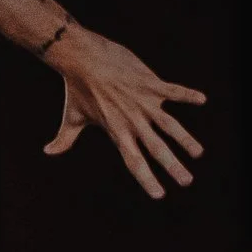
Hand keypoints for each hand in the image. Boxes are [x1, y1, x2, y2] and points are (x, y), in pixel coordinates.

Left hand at [42, 24, 205, 199]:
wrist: (79, 57)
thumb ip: (65, 138)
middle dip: (173, 166)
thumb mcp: (72, 117)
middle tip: (187, 182)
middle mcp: (132, 120)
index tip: (159, 195)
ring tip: (198, 154)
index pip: (133, 161)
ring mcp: (142, 101)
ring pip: (169, 125)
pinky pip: (172, 90)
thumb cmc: (76, 88)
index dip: (146, 179)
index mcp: (116, 131)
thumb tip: (48, 152)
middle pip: (156, 149)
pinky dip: (186, 95)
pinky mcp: (149, 83)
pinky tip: (202, 99)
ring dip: (185, 139)